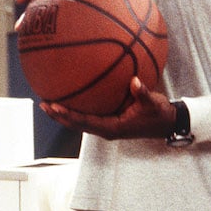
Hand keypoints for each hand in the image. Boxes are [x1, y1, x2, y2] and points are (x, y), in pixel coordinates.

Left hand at [40, 76, 174, 140]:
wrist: (167, 123)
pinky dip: (75, 109)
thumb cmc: (159, 114)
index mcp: (112, 128)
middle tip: (43, 105)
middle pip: (76, 125)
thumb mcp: (152, 103)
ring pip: (79, 122)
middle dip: (59, 116)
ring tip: (47, 104)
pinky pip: (87, 116)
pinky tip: (68, 97)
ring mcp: (106, 127)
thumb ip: (142, 93)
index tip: (55, 107)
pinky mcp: (108, 122)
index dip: (68, 116)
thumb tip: (134, 81)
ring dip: (63, 115)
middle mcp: (106, 129)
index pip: (85, 122)